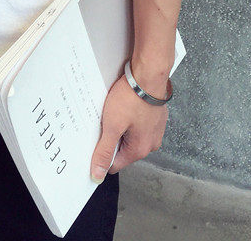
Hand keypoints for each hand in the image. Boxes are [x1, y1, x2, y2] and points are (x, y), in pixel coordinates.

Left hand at [89, 65, 168, 182]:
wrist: (148, 75)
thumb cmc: (131, 98)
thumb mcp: (112, 126)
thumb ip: (105, 151)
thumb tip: (98, 175)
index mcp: (139, 150)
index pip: (115, 164)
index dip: (102, 154)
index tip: (95, 140)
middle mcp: (150, 143)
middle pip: (122, 148)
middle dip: (111, 136)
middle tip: (104, 121)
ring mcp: (155, 129)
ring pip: (130, 134)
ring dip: (120, 125)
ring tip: (114, 110)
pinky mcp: (155, 117)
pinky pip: (138, 123)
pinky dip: (129, 116)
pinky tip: (123, 105)